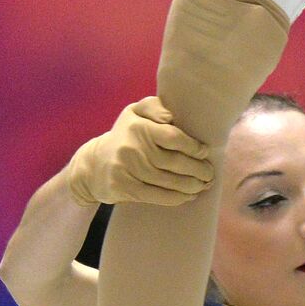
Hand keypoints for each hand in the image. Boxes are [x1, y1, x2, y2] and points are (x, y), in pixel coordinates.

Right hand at [67, 97, 213, 205]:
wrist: (95, 165)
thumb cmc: (125, 136)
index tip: (205, 152)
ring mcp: (128, 169)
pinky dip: (177, 198)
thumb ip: (154, 107)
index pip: (173, 137)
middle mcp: (132, 147)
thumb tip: (171, 117)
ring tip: (203, 186)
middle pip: (174, 162)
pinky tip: (189, 196)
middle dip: (198, 170)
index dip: (193, 147)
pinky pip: (158, 195)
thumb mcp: (134, 113)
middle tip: (210, 173)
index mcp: (138, 126)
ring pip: (169, 181)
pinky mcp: (125, 188)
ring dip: (191, 186)